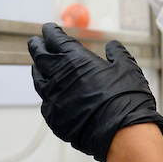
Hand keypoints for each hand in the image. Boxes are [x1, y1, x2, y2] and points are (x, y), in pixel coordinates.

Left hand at [27, 22, 162, 161]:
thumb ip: (117, 54)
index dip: (51, 32)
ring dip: (37, 69)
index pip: (56, 39)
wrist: (121, 132)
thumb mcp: (127, 67)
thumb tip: (112, 46)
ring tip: (38, 65)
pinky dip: (46, 95)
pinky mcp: (53, 118)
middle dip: (37, 46)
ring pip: (38, 79)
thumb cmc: (126, 98)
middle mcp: (59, 76)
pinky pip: (45, 102)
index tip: (48, 29)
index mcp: (75, 59)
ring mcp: (53, 98)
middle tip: (36, 41)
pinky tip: (50, 94)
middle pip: (40, 56)